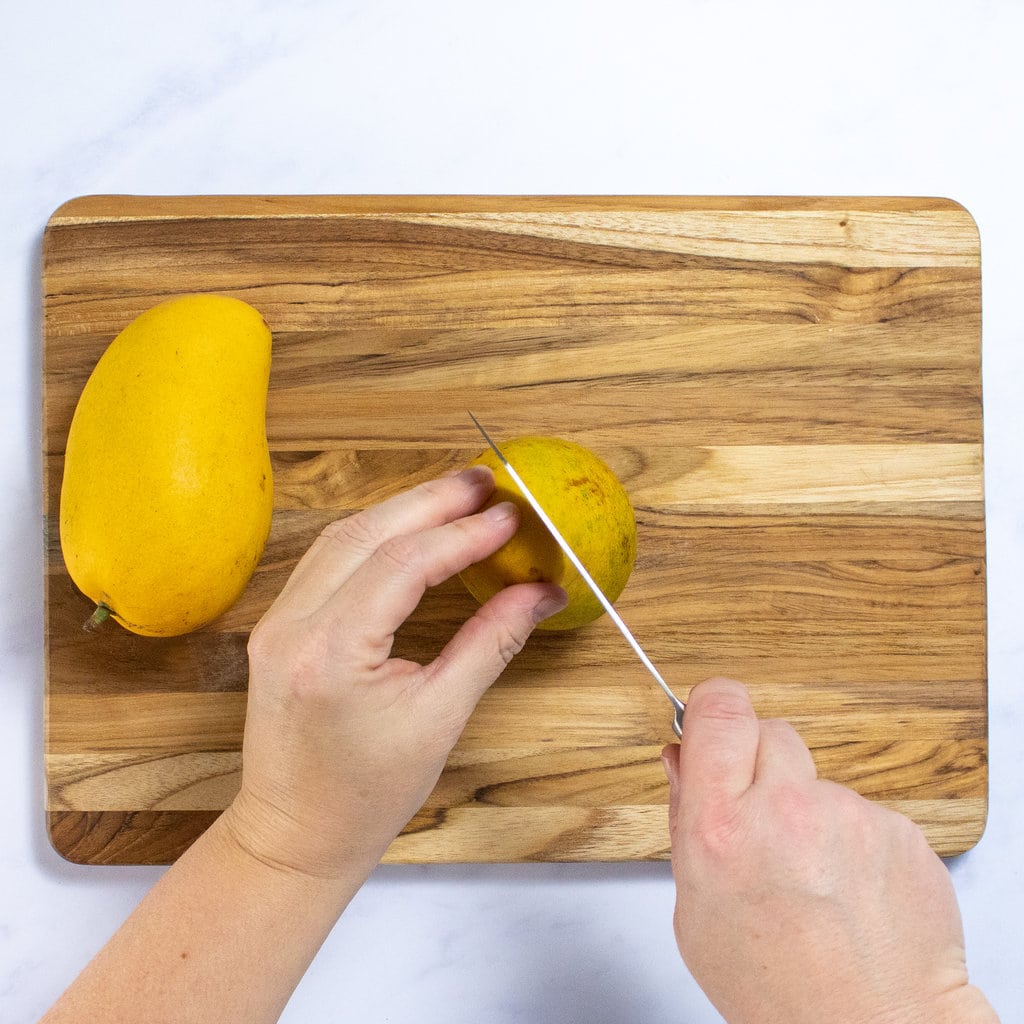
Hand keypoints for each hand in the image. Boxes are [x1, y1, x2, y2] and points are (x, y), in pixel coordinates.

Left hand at [223, 466, 565, 880]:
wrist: (295, 835)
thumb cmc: (365, 795)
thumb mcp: (440, 718)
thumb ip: (490, 642)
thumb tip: (540, 593)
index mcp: (331, 654)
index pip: (403, 564)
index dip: (463, 534)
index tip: (510, 516)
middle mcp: (294, 627)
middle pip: (368, 533)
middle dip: (432, 500)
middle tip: (487, 482)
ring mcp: (277, 622)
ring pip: (343, 537)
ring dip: (403, 508)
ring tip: (457, 494)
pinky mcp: (278, 626)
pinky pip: (328, 558)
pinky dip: (375, 533)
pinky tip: (411, 526)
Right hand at [662, 677, 997, 1023]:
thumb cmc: (779, 991)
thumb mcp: (696, 912)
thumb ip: (688, 823)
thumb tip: (682, 761)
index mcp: (722, 829)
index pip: (719, 710)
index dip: (713, 706)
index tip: (711, 716)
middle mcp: (787, 810)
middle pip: (770, 731)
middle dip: (760, 762)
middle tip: (761, 814)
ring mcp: (850, 817)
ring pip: (818, 777)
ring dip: (809, 809)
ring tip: (812, 876)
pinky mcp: (900, 831)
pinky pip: (863, 812)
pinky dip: (854, 840)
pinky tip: (849, 890)